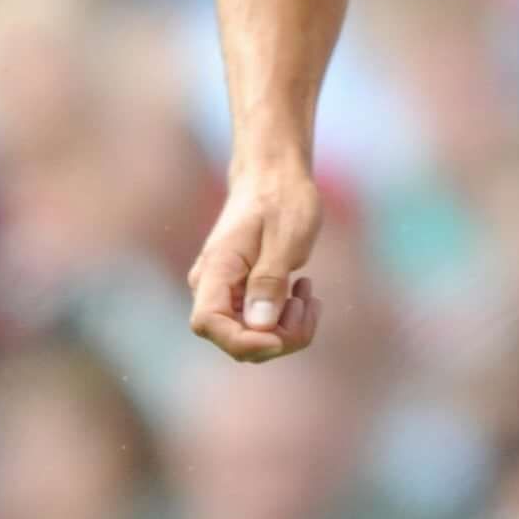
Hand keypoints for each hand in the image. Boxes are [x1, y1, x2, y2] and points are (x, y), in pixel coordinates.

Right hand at [189, 161, 325, 361]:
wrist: (273, 177)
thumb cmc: (281, 200)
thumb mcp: (286, 238)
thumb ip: (270, 281)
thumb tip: (260, 326)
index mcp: (216, 270)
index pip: (210, 325)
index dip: (245, 341)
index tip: (282, 335)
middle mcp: (211, 287)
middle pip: (235, 339)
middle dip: (279, 336)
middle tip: (309, 302)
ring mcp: (224, 292)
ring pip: (252, 337)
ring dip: (288, 327)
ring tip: (307, 292)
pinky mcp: (240, 294)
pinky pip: (260, 325)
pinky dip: (287, 318)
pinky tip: (303, 292)